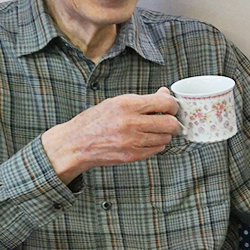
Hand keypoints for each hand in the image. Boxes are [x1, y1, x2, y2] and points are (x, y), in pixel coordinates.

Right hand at [42, 88, 181, 183]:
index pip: (165, 103)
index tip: (171, 107)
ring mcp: (133, 141)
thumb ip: (144, 99)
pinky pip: (157, 149)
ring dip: (164, 134)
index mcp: (127, 104)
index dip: (173, 105)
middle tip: (168, 121)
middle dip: (173, 122)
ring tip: (153, 131)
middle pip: (170, 124)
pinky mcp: (133, 155)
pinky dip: (156, 145)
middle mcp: (131, 122)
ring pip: (166, 138)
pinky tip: (145, 140)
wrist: (76, 143)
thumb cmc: (97, 120)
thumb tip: (166, 93)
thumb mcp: (117, 102)